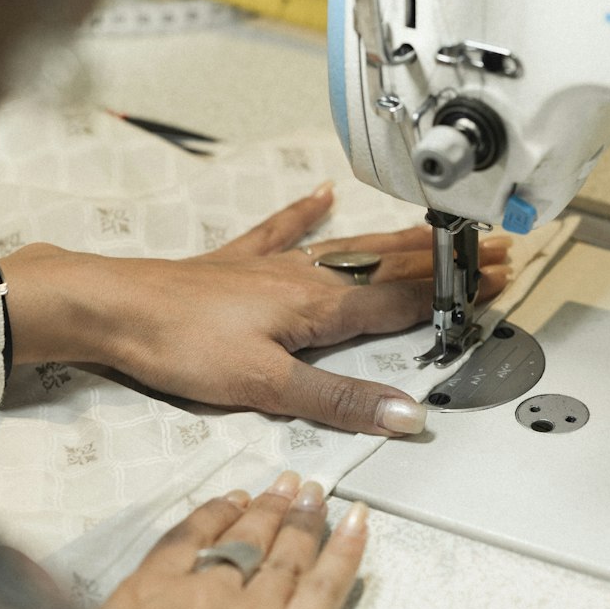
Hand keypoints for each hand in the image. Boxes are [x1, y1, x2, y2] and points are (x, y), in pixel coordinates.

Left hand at [0, 185, 510, 434]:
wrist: (113, 306)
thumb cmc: (180, 344)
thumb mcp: (264, 386)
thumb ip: (338, 402)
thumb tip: (407, 415)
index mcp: (320, 305)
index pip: (404, 298)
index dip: (452, 292)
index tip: (496, 279)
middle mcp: (305, 275)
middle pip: (389, 265)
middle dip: (442, 261)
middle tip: (490, 251)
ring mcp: (272, 265)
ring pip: (351, 247)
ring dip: (399, 242)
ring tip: (436, 231)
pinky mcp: (238, 263)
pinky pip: (283, 230)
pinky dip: (305, 213)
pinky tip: (321, 194)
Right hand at [100, 472, 366, 608]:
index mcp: (154, 593)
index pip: (187, 540)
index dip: (213, 515)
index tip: (232, 499)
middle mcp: (211, 589)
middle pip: (245, 538)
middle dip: (268, 509)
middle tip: (287, 485)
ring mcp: (258, 608)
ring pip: (287, 553)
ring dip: (304, 519)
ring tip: (315, 494)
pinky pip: (327, 584)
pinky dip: (346, 550)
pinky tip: (358, 522)